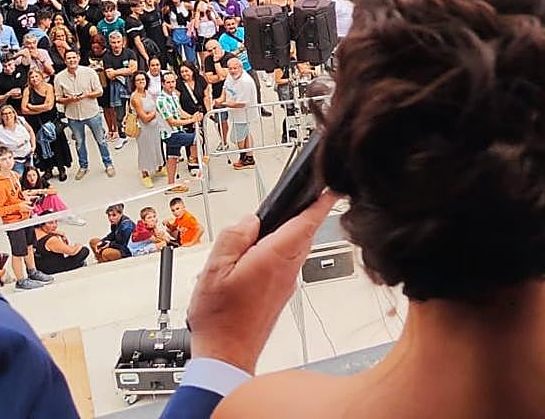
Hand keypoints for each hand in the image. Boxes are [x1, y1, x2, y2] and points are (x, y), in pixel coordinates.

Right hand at [187, 190, 338, 373]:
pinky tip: (259, 253)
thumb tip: (249, 220)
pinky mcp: (281, 295)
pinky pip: (286, 264)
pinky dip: (279, 251)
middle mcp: (286, 271)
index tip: (330, 188)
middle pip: (304, 234)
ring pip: (296, 249)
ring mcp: (286, 285)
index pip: (306, 223)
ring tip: (272, 224)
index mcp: (274, 259)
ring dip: (290, 233)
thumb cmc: (220, 319)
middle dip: (303, 213)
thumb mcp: (214, 269)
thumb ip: (234, 237)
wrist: (226, 356)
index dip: (320, 202)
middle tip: (300, 197)